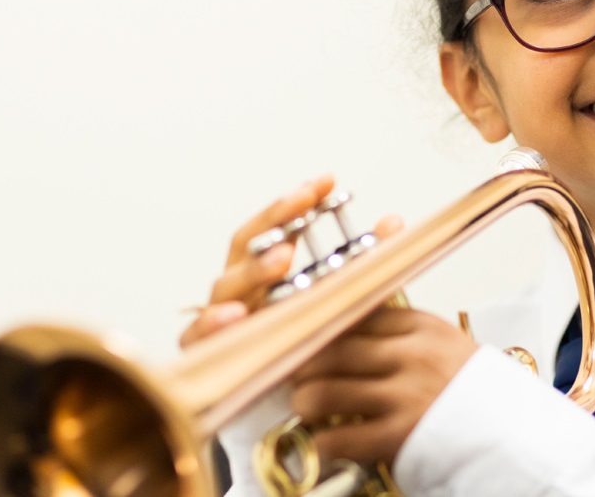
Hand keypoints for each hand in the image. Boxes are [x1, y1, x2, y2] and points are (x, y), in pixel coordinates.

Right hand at [179, 174, 402, 347]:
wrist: (273, 413)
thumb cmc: (300, 349)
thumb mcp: (333, 305)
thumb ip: (359, 265)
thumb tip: (396, 221)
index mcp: (261, 274)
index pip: (273, 229)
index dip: (294, 204)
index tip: (326, 182)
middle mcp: (237, 291)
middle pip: (245, 247)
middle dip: (275, 223)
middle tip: (304, 207)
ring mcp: (217, 321)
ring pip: (226, 287)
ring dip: (255, 270)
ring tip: (284, 258)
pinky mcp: (204, 357)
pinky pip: (199, 337)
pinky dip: (213, 324)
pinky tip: (234, 316)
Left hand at [288, 307, 479, 465]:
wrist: (515, 435)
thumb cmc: (476, 391)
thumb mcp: (446, 344)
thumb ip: (403, 333)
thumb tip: (348, 325)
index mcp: (422, 328)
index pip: (353, 316)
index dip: (319, 327)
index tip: (302, 336)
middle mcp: (411, 356)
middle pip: (331, 350)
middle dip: (301, 365)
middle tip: (293, 374)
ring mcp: (405, 396)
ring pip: (325, 391)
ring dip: (305, 401)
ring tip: (306, 407)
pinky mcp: (401, 436)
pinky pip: (340, 437)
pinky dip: (323, 442)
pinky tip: (324, 442)